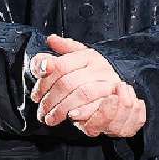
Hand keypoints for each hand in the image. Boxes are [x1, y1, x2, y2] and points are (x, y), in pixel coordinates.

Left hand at [29, 33, 146, 138]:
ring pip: (81, 95)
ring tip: (50, 119)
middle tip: (41, 112)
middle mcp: (100, 68)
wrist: (123, 94)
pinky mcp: (115, 102)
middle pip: (68, 83)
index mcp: (89, 56)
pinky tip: (71, 118)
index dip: (44, 82)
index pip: (60, 67)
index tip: (36, 96)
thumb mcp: (81, 60)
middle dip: (51, 100)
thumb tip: (50, 40)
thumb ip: (63, 52)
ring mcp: (109, 85)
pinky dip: (82, 114)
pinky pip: (96, 109)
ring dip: (62, 109)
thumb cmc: (97, 78)